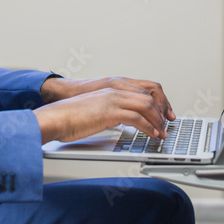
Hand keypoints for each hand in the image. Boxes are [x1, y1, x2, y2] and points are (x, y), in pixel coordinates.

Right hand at [41, 76, 175, 120]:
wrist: (56, 117)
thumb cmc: (70, 116)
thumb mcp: (95, 109)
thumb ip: (110, 111)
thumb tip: (121, 121)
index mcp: (112, 88)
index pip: (144, 90)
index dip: (158, 102)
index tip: (164, 114)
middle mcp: (115, 91)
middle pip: (149, 96)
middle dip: (162, 112)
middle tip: (166, 125)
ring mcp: (113, 100)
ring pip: (146, 106)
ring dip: (158, 121)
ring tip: (162, 133)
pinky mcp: (110, 112)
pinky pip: (137, 118)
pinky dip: (149, 128)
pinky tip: (152, 135)